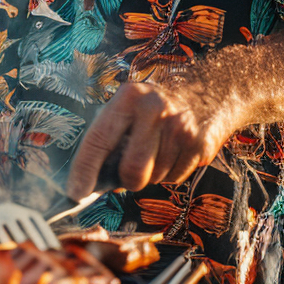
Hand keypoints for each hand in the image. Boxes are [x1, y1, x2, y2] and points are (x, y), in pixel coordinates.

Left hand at [66, 81, 234, 199]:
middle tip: (127, 172)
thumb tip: (90, 181)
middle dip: (126, 181)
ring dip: (149, 175)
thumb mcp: (128, 106)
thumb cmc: (154, 105)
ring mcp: (181, 128)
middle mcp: (155, 110)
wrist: (208, 91)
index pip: (100, 139)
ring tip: (154, 151)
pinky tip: (171, 153)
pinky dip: (168, 173)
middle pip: (132, 170)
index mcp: (129, 97)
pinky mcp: (201, 146)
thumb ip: (109, 137)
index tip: (76, 192)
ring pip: (154, 178)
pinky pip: (175, 178)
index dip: (85, 169)